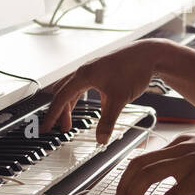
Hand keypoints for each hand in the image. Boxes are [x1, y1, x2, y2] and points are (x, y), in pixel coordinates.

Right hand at [41, 40, 166, 144]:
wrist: (148, 54)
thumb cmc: (134, 69)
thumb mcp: (119, 99)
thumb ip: (108, 121)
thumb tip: (101, 140)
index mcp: (83, 75)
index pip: (61, 98)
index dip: (52, 115)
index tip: (45, 128)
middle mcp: (85, 71)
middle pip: (63, 93)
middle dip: (59, 111)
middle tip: (60, 128)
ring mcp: (93, 70)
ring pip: (73, 89)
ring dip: (69, 105)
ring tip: (69, 121)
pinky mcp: (101, 71)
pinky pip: (84, 86)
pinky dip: (81, 98)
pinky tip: (92, 107)